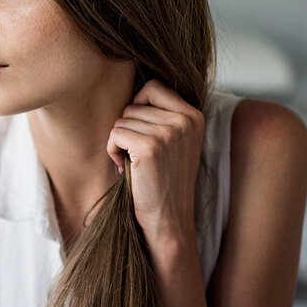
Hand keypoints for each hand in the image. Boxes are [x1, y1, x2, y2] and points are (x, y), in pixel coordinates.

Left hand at [106, 78, 204, 246]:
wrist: (168, 219)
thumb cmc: (163, 181)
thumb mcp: (175, 142)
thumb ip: (164, 115)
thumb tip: (137, 87)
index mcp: (194, 115)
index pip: (153, 86)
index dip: (138, 106)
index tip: (141, 133)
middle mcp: (185, 120)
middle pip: (134, 104)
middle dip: (127, 128)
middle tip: (137, 155)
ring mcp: (169, 132)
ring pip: (122, 119)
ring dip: (119, 143)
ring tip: (134, 165)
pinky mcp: (150, 147)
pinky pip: (115, 133)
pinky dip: (112, 151)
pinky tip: (126, 169)